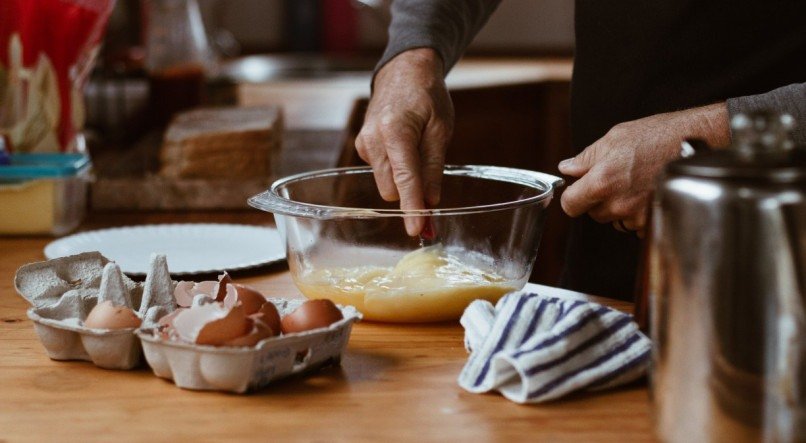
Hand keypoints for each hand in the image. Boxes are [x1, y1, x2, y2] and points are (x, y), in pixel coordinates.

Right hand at [356, 48, 453, 234]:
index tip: (417, 230)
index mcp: (396, 132)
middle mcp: (373, 140)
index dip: (413, 208)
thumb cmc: (427, 97)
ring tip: (418, 152)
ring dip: (404, 180)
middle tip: (433, 190)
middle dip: (412, 194)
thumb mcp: (441, 129)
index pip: (405, 180)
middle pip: (392, 189)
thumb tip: (431, 203)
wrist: (403, 72)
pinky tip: (404, 148)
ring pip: (386, 184)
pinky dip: (395, 169)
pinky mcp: (362, 147)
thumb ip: (434, 168)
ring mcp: (364, 144)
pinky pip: (381, 172)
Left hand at [558, 103, 729, 235]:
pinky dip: (638, 214)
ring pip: (615, 220)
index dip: (572, 197)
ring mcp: (637, 216)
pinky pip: (635, 225)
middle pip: (593, 213)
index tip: (577, 190)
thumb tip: (567, 168)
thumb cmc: (658, 136)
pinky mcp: (654, 222)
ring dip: (619, 207)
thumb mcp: (616, 137)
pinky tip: (648, 193)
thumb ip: (586, 158)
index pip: (570, 205)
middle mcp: (618, 204)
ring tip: (636, 183)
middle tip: (616, 178)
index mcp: (602, 182)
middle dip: (599, 199)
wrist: (698, 143)